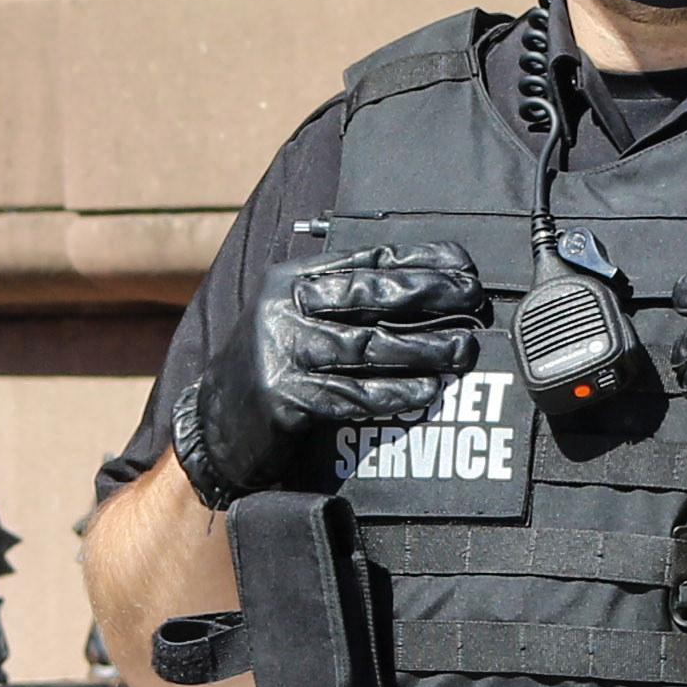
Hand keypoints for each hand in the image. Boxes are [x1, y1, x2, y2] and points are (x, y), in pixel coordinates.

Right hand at [171, 242, 484, 509]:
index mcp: (292, 280)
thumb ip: (346, 299)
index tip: (464, 266)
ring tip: (463, 348)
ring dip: (422, 348)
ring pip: (365, 347)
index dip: (419, 261)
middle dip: (427, 294)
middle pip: (368, 296)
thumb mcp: (300, 318)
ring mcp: (282, 353)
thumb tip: (423, 284)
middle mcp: (284, 309)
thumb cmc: (274, 367)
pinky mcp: (283, 398)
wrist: (214, 425)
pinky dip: (392, 394)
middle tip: (472, 298)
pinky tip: (426, 391)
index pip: (365, 261)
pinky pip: (350, 395)